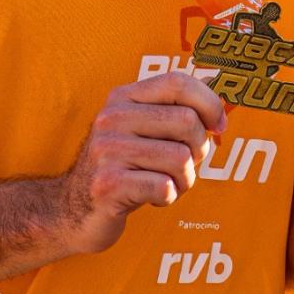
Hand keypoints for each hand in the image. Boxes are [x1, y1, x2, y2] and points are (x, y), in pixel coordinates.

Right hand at [57, 72, 226, 254]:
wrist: (74, 211)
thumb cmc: (125, 168)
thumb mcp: (145, 131)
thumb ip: (175, 112)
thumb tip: (219, 98)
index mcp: (123, 98)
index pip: (178, 82)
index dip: (210, 103)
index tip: (218, 127)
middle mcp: (111, 118)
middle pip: (188, 122)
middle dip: (199, 150)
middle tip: (184, 165)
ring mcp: (106, 151)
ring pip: (181, 158)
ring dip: (185, 179)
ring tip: (167, 183)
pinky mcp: (107, 185)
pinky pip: (166, 187)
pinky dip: (169, 197)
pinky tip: (152, 197)